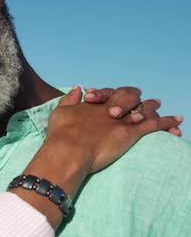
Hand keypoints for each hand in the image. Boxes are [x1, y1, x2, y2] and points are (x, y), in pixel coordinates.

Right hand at [50, 86, 182, 173]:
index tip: (115, 97)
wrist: (69, 149)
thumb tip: (78, 87)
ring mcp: (121, 119)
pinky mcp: (130, 132)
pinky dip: (167, 122)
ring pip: (143, 109)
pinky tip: (177, 121)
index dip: (113, 95)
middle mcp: (109, 108)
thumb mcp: (59, 112)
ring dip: (152, 107)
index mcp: (94, 104)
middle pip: (128, 97)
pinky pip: (154, 124)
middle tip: (144, 99)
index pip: (108, 94)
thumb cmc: (60, 134)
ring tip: (159, 106)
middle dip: (136, 98)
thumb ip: (69, 99)